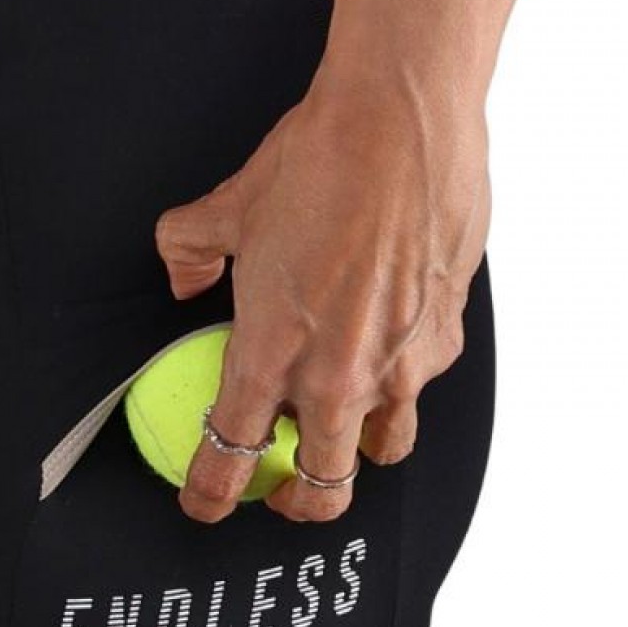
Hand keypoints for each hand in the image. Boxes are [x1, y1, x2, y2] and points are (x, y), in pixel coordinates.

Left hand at [153, 54, 491, 522]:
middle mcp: (338, 374)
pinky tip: (384, 345)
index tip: (206, 501)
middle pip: (320, 488)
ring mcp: (400, 363)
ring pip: (381, 449)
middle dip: (295, 503)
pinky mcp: (444, 335)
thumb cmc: (317, 163)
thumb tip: (184, 276)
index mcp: (272, 351)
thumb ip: (188, 253)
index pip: (231, 453)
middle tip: (281, 489)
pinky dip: (399, 382)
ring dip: (355, 453)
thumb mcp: (227, 209)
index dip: (211, 492)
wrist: (400, 123)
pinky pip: (420, 385)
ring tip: (340, 432)